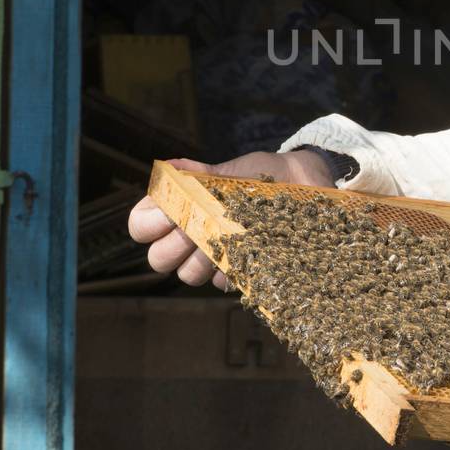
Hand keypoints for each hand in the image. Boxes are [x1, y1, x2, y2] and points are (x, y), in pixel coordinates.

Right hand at [126, 150, 335, 288]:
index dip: (148, 224)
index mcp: (181, 207)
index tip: (170, 213)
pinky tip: (247, 252)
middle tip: (195, 229)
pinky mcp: (241, 272)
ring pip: (187, 275)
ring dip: (200, 259)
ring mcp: (215, 256)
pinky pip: (222, 281)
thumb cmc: (264, 175)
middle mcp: (192, 235)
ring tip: (223, 239)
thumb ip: (201, 176)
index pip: (141, 225)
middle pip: (158, 258)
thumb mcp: (234, 172)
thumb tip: (169, 167)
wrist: (308, 187)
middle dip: (172, 246)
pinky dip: (230, 268)